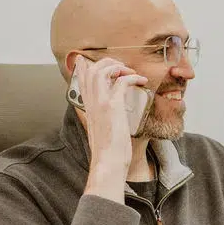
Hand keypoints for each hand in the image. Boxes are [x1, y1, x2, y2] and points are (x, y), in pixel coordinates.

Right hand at [76, 57, 147, 202]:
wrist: (108, 162)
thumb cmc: (109, 150)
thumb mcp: (103, 130)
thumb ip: (104, 118)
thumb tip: (113, 116)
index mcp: (87, 106)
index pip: (82, 77)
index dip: (89, 64)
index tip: (105, 63)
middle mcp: (90, 101)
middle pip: (91, 68)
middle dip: (108, 62)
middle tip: (123, 68)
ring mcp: (100, 102)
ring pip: (102, 70)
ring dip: (119, 66)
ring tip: (131, 72)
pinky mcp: (113, 106)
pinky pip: (121, 81)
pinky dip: (133, 77)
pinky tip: (141, 81)